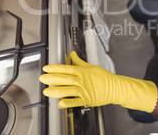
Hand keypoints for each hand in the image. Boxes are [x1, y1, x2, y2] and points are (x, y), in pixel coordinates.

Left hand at [39, 51, 157, 111]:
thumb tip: (72, 54)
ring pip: (68, 90)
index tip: (47, 68)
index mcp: (82, 71)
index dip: (55, 68)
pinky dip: (68, 102)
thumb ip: (79, 61)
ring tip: (47, 91)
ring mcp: (84, 90)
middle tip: (42, 78)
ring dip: (56, 91)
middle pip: (65, 79)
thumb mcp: (91, 67)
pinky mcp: (87, 99)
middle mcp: (82, 80)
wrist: (115, 87)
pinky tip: (60, 103)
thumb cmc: (103, 77)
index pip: (67, 69)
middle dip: (52, 79)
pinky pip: (76, 101)